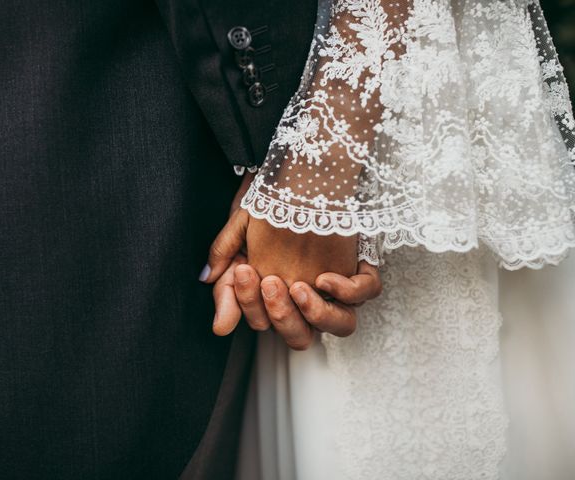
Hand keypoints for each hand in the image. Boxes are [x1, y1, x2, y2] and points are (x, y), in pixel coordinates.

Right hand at [202, 174, 381, 348]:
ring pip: (341, 325)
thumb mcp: (239, 235)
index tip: (243, 270)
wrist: (299, 170)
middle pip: (301, 335)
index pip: (264, 323)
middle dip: (281, 315)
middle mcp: (309, 297)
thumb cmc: (269, 204)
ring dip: (316, 314)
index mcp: (278, 296)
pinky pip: (366, 293)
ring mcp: (337, 287)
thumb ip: (225, 276)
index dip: (250, 304)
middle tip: (269, 280)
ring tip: (297, 287)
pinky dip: (348, 291)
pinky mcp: (360, 268)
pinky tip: (326, 277)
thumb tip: (219, 327)